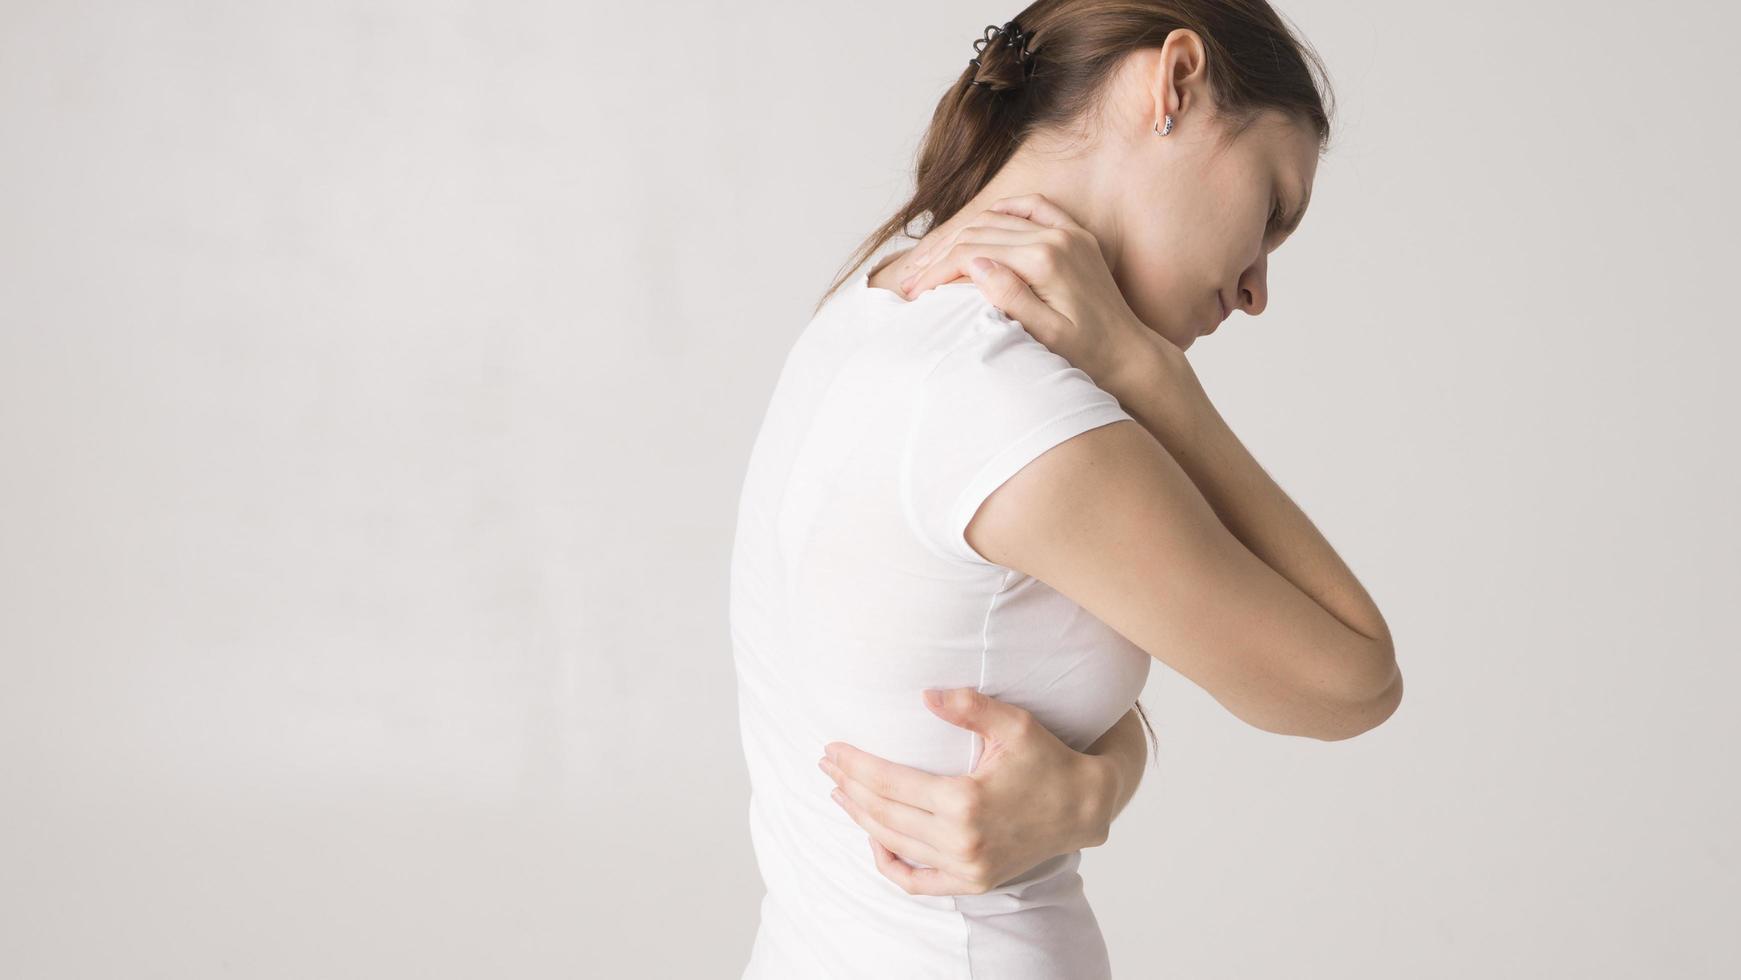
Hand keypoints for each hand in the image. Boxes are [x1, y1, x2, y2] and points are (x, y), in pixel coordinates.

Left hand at [817, 687, 1116, 896]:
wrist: (1083, 807)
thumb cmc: (1047, 759)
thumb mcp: (1014, 725)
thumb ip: (969, 707)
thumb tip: (924, 695)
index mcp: (965, 801)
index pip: (891, 783)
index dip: (857, 765)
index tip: (833, 750)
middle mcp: (961, 840)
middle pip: (885, 814)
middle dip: (850, 787)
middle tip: (827, 765)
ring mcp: (967, 867)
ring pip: (895, 844)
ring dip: (862, 819)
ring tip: (841, 793)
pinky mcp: (973, 882)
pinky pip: (917, 881)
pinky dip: (890, 863)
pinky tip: (874, 839)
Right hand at [898, 193, 1178, 402]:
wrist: (1128, 353)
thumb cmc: (1087, 353)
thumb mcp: (1047, 335)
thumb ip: (1011, 298)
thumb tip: (974, 266)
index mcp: (1045, 260)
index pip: (973, 253)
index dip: (937, 271)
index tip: (913, 292)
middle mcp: (1056, 237)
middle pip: (980, 232)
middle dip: (941, 255)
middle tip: (911, 279)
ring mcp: (1068, 232)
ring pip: (999, 218)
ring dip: (962, 234)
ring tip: (934, 258)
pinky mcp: (1075, 235)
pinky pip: (1033, 206)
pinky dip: (1003, 210)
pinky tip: (981, 223)